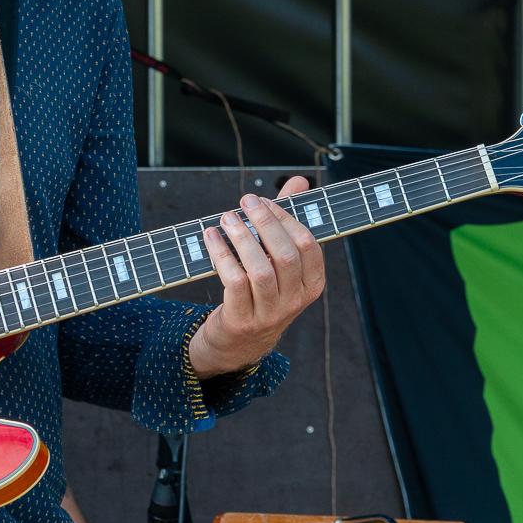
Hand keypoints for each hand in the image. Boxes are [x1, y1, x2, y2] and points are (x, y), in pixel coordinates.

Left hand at [190, 177, 325, 379]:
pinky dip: (221, 255)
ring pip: (260, 269)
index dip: (287, 219)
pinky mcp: (242, 320)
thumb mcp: (277, 260)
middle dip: (265, 223)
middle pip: (285, 255)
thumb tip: (299, 181)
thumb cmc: (261, 290)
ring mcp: (269, 314)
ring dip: (242, 238)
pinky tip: (211, 237)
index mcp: (311, 285)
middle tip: (246, 201)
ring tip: (227, 218)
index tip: (265, 201)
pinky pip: (234, 282)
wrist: (240, 342)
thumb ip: (286, 221)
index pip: (309, 245)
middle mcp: (294, 301)